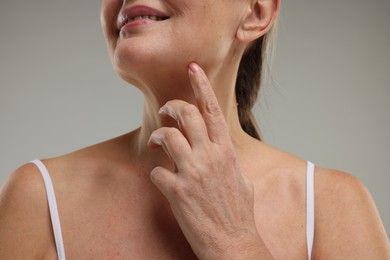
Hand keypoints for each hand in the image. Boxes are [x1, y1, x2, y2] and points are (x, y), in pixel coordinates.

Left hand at [148, 63, 271, 258]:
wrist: (234, 245)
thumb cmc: (239, 214)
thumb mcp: (242, 180)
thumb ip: (228, 162)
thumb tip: (221, 154)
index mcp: (226, 151)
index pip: (212, 109)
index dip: (201, 85)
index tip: (192, 67)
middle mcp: (210, 156)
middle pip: (186, 114)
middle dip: (170, 106)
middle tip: (165, 111)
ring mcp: (193, 172)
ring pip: (167, 136)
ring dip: (158, 135)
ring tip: (157, 143)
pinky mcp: (177, 191)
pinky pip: (157, 171)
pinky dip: (156, 173)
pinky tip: (163, 181)